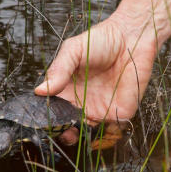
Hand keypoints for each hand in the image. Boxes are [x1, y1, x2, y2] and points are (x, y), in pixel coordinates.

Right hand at [35, 16, 156, 143]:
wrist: (131, 36)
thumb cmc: (101, 40)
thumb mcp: (73, 51)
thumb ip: (58, 70)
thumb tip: (39, 90)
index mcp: (67, 90)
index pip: (53, 110)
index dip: (47, 118)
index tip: (42, 120)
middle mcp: (82, 103)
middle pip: (68, 126)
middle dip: (61, 132)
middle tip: (58, 129)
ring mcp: (100, 110)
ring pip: (86, 132)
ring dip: (78, 135)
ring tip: (71, 129)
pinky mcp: (120, 112)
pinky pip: (110, 130)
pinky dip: (101, 133)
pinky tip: (92, 124)